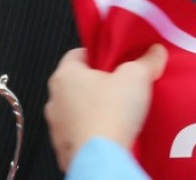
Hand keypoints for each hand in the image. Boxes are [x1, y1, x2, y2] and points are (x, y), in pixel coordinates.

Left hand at [45, 44, 166, 171]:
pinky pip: (77, 131)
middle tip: (121, 89)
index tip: (114, 62)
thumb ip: (144, 62)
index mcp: (65, 74)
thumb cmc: (111, 114)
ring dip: (92, 110)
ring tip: (117, 115)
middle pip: (76, 82)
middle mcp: (54, 96)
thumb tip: (153, 52)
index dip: (98, 56)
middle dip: (97, 84)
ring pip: (75, 108)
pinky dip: (90, 130)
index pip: (77, 54)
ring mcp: (55, 121)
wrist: (101, 156)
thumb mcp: (135, 78)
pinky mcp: (62, 143)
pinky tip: (109, 134)